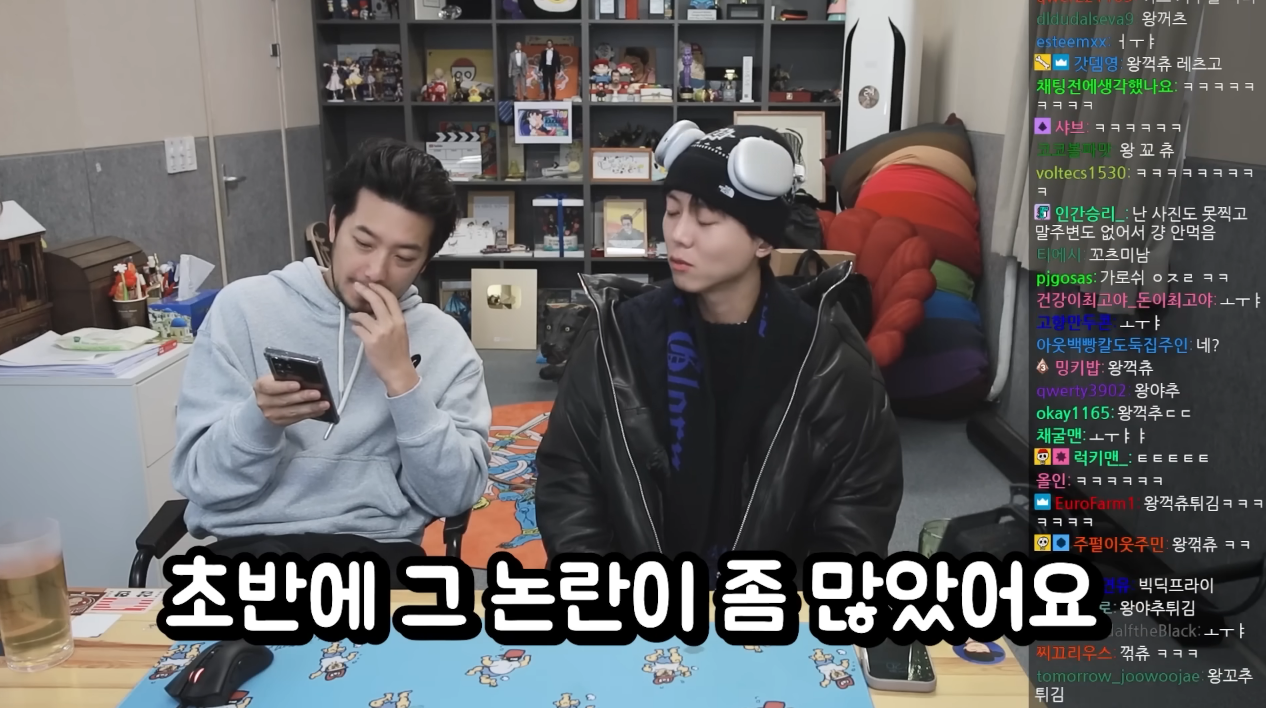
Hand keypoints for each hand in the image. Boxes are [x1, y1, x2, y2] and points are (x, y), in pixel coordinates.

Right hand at [254, 375, 329, 425]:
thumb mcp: (277, 377)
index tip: (297, 385)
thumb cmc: (276, 385)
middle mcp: (263, 401)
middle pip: (284, 400)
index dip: (284, 386)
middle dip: (303, 397)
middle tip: (317, 394)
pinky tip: (320, 410)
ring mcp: (271, 414)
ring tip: (324, 404)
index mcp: (261, 386)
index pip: (270, 387)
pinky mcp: (279, 422)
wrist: (268, 400)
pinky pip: (297, 419)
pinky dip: (310, 414)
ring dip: (310, 408)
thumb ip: (287, 377)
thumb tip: (307, 378)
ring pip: (292, 412)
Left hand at [349, 282, 418, 396]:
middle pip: (376, 301)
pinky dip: (355, 327)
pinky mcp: (370, 341)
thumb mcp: (401, 332)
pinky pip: (358, 328)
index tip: (371, 285)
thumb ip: (392, 320)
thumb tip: (377, 310)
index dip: (379, 289)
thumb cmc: (399, 353)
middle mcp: (391, 324)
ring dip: (355, 315)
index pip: (390, 298)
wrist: (398, 371)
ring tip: (353, 316)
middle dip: (364, 291)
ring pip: (363, 315)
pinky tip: (356, 329)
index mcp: (400, 321)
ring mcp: (380, 332)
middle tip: (357, 287)